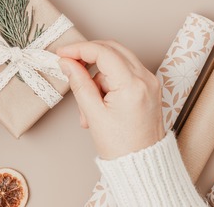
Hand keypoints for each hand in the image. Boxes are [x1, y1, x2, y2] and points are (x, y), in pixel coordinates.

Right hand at [57, 41, 164, 159]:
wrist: (142, 165)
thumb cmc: (121, 147)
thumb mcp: (93, 113)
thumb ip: (79, 83)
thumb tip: (67, 63)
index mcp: (133, 85)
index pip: (103, 52)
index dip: (79, 49)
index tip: (62, 53)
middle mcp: (146, 79)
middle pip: (112, 49)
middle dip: (88, 55)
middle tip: (69, 63)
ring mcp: (150, 82)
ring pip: (117, 61)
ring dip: (97, 75)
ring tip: (88, 104)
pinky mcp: (149, 87)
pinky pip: (124, 73)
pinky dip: (108, 82)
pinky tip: (100, 103)